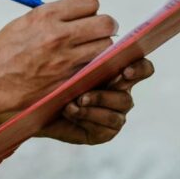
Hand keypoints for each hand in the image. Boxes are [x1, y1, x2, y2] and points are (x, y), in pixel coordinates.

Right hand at [0, 0, 117, 117]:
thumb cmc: (1, 52)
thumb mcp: (24, 22)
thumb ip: (51, 17)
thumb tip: (75, 15)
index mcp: (46, 15)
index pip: (90, 2)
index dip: (90, 9)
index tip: (86, 17)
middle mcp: (58, 35)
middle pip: (106, 24)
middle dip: (104, 27)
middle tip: (96, 34)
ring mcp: (65, 60)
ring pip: (105, 47)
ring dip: (100, 49)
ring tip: (88, 52)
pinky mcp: (67, 81)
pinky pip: (94, 69)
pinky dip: (92, 68)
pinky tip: (81, 68)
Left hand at [37, 58, 154, 144]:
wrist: (39, 104)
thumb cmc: (55, 78)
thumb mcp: (69, 63)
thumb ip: (85, 56)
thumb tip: (91, 46)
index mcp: (117, 73)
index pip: (141, 68)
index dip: (139, 69)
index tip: (126, 70)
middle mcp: (119, 94)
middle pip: (128, 95)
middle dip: (105, 96)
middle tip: (84, 95)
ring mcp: (114, 115)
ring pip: (115, 113)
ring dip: (93, 107)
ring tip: (73, 103)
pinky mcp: (104, 132)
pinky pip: (103, 127)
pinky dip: (86, 118)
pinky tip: (70, 112)